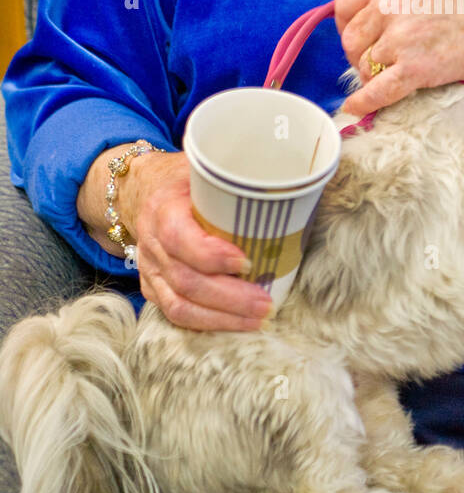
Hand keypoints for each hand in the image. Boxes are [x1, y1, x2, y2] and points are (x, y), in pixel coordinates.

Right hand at [124, 150, 273, 331]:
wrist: (144, 189)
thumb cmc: (186, 179)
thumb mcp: (205, 168)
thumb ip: (236, 181)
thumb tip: (291, 191)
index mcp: (162, 208)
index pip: (179, 238)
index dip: (212, 255)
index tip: (248, 262)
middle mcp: (151, 243)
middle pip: (186, 280)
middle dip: (230, 298)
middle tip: (267, 303)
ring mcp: (149, 269)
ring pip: (179, 305)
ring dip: (222, 318)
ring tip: (259, 319)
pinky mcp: (153, 287)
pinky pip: (175, 313)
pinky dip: (208, 323)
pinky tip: (236, 324)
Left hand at [334, 0, 463, 115]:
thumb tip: (368, 9)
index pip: (345, 2)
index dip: (349, 22)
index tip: (359, 33)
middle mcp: (388, 5)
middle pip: (352, 39)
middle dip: (361, 52)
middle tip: (381, 57)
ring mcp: (400, 38)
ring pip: (364, 66)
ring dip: (373, 74)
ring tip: (395, 72)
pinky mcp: (414, 68)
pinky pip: (377, 91)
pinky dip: (364, 102)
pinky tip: (355, 107)